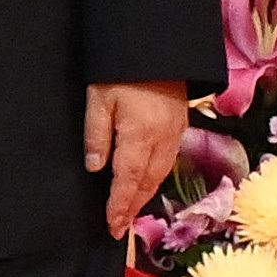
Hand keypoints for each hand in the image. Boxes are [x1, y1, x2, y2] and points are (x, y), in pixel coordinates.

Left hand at [85, 81, 190, 237]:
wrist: (159, 47)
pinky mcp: (180, 126)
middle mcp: (161, 140)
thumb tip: (95, 167)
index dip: (119, 206)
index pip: (127, 181)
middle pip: (146, 183)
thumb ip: (96, 134)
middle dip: (133, 208)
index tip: (112, 227)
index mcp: (140, 136)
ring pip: (159, 175)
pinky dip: (155, 178)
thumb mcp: (99, 98)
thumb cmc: (123, 70)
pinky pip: (168, 161)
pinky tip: (147, 182)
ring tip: (131, 212)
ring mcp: (174, 134)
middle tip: (119, 229)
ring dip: (145, 196)